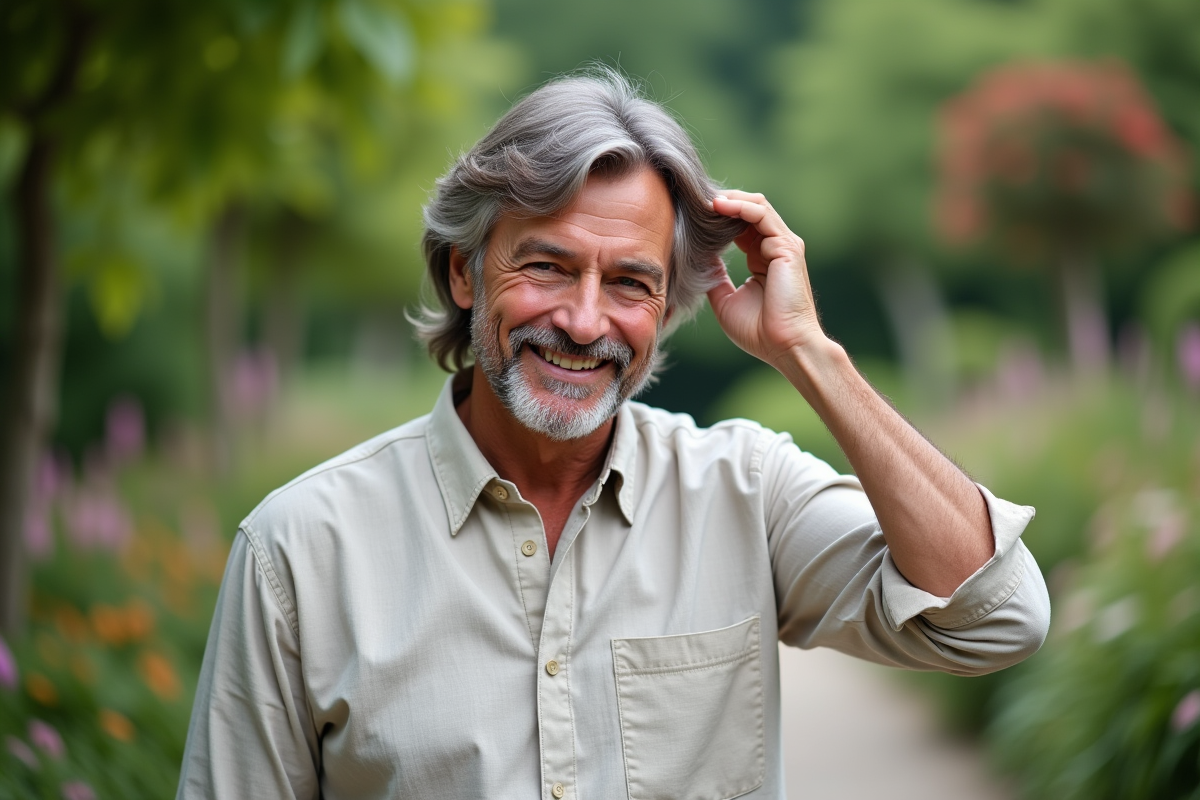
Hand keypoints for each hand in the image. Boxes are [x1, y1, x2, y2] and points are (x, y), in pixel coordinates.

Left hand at [706, 191, 828, 367]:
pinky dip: (741, 207)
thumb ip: (716, 277)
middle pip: (750, 209)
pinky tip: (720, 206)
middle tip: (696, 200)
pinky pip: (762, 216)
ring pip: (757, 206)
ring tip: (705, 199)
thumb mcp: (726, 300)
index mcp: (762, 258)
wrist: (784, 347)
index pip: (741, 225)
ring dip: (730, 199)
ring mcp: (783, 245)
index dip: (719, 217)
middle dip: (724, 202)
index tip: (693, 214)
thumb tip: (701, 259)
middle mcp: (775, 248)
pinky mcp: (787, 247)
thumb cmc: (759, 332)